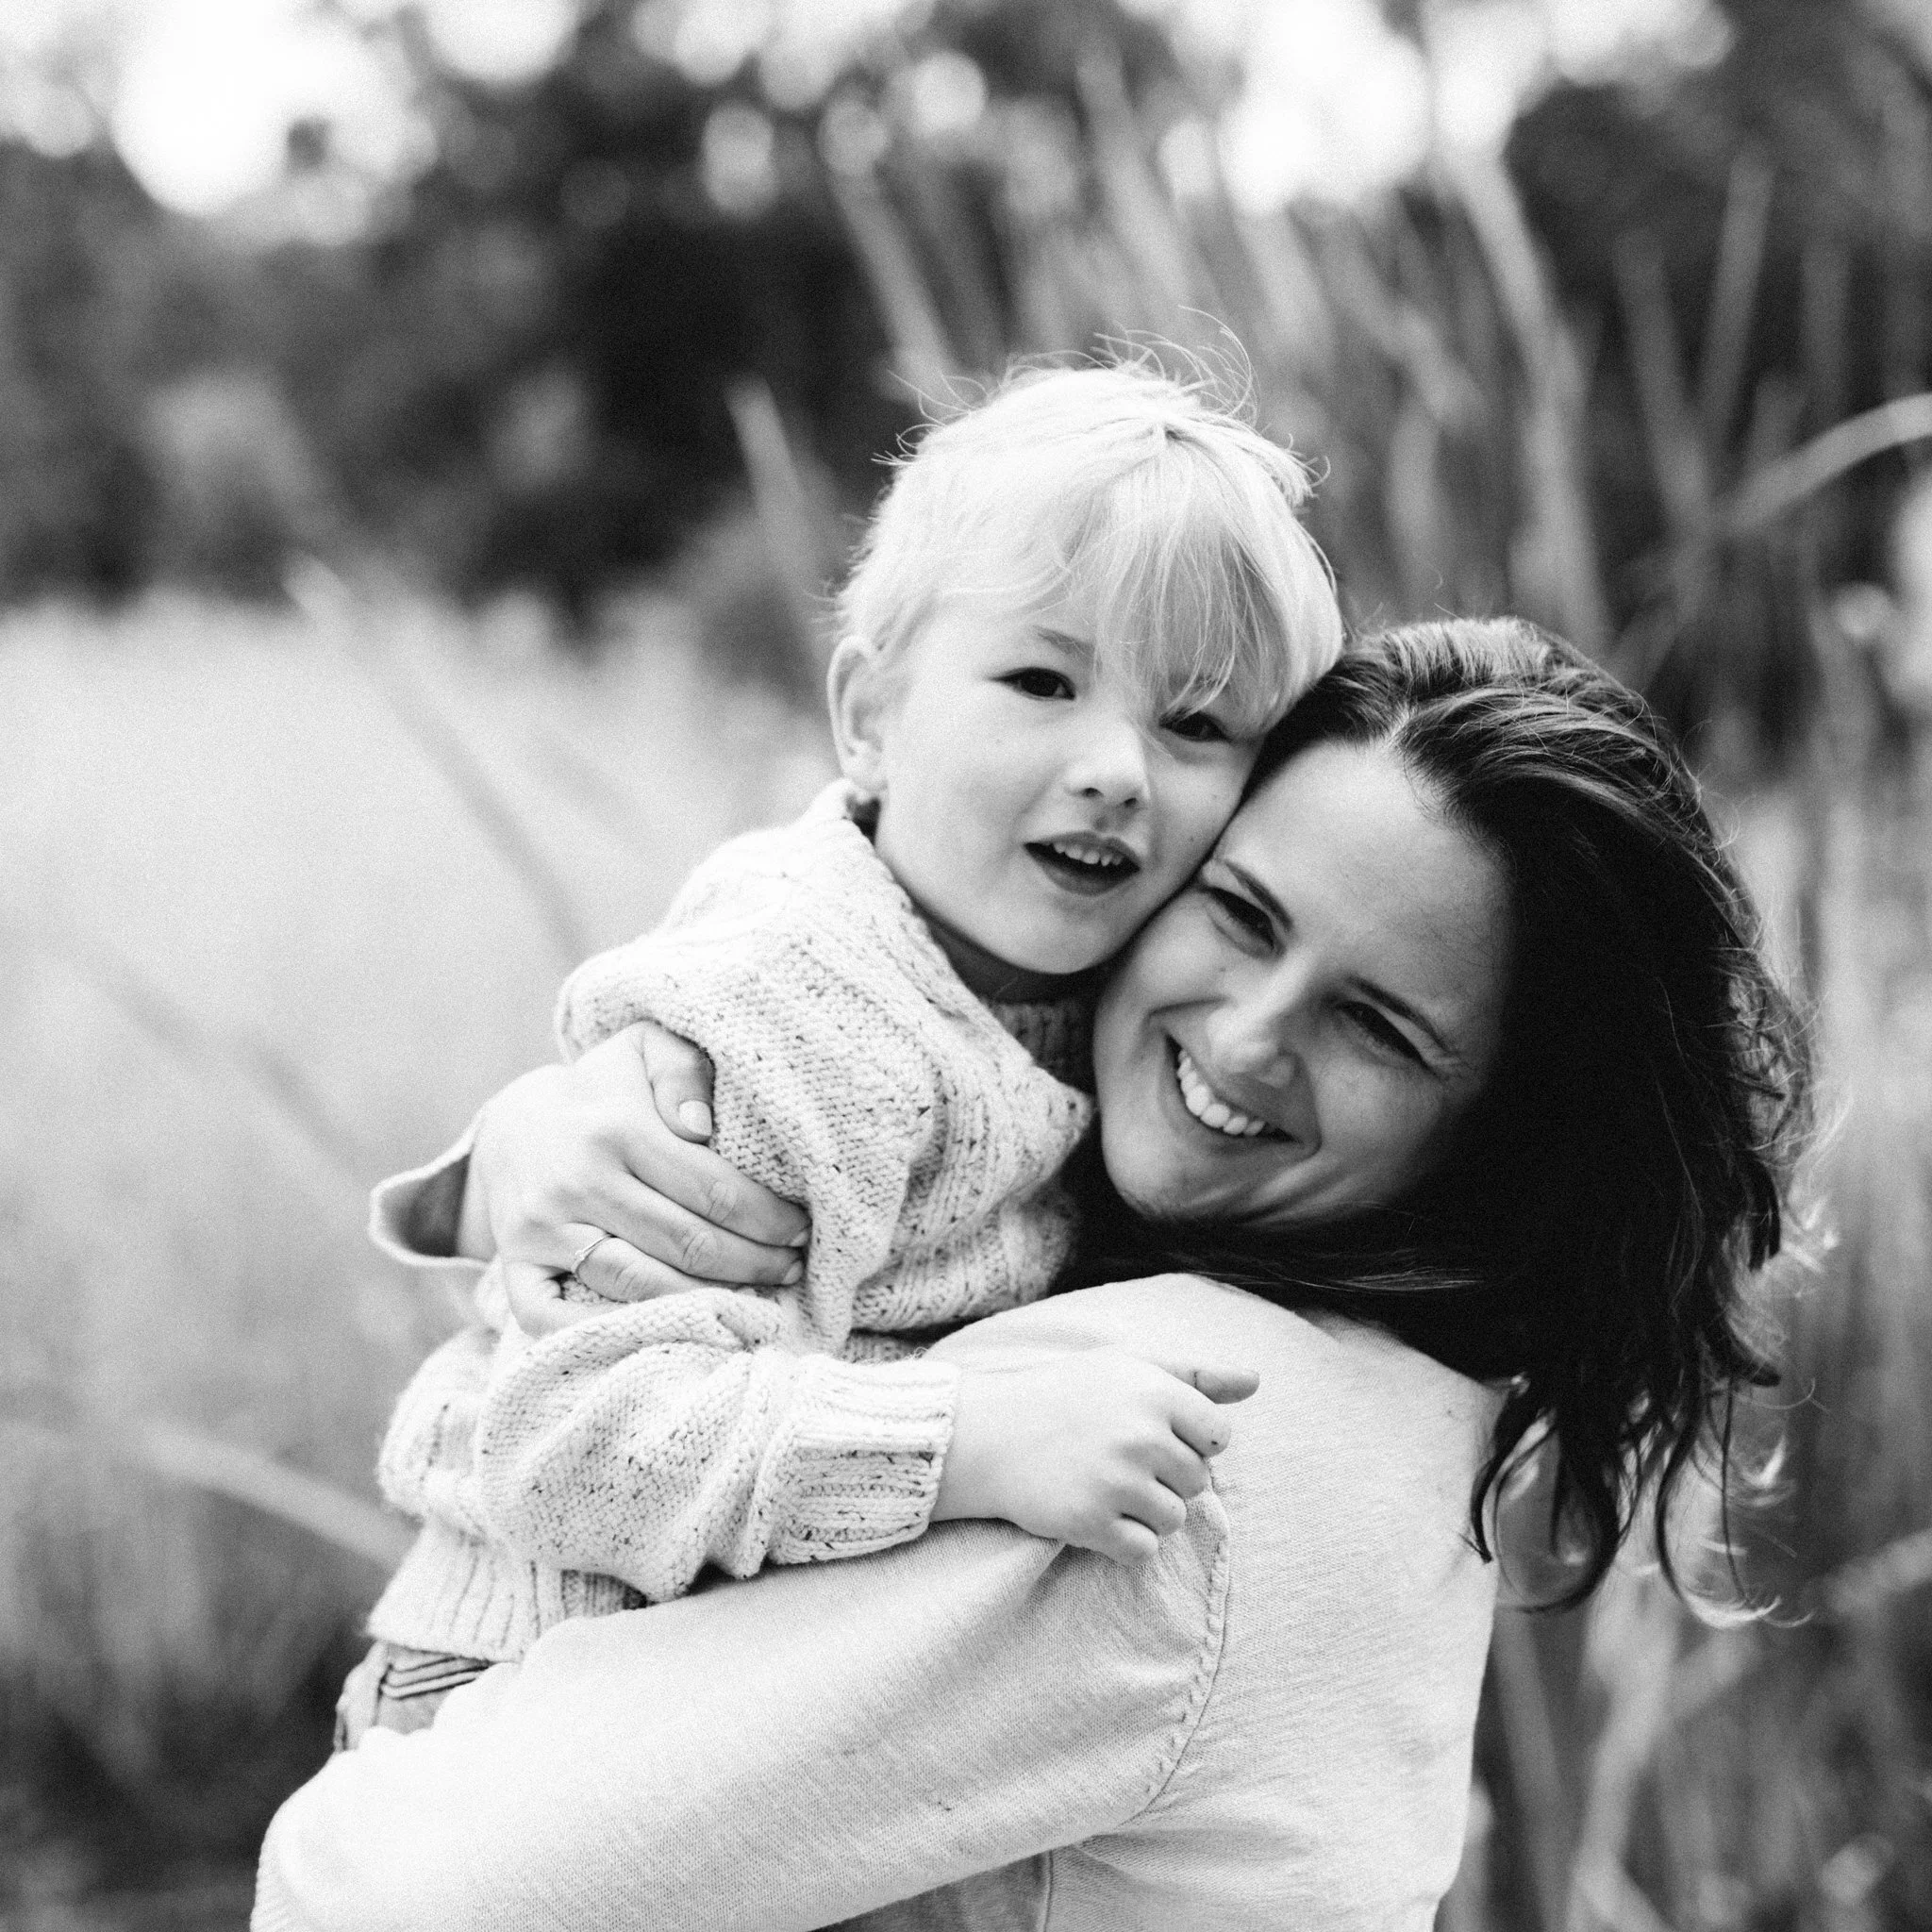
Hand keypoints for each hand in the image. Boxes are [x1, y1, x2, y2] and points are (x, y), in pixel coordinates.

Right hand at [465, 1022, 810, 1335]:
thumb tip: (702, 1127)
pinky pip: (561, 1320)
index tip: (802, 1231)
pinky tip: (673, 1330)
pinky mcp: (517, 1268)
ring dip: (706, 1301)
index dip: (768, 1218)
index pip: (712, 1189)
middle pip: (686, 1243)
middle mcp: (577, 1182)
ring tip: (752, 1300)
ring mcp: (541, 1231)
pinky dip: (617, 1332)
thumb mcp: (643, 1052)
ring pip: (637, 1284)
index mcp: (616, 1129)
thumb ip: (682, 1073)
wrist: (512, 1125)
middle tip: (791, 1270)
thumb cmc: (603, 1091)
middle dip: (753, 1263)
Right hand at [931, 1349, 1258, 1563]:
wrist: (987, 1433)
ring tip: (1103, 1484)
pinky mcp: (1090, 1523)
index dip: (1191, 1441)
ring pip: (1173, 1519)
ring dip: (1145, 1511)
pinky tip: (1093, 1512)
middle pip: (1197, 1482)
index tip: (1153, 1435)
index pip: (1218, 1438)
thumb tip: (1257, 1379)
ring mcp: (1115, 1482)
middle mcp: (1140, 1436)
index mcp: (1155, 1392)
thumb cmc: (1066, 1394)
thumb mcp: (1128, 1367)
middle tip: (1117, 1459)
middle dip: (1166, 1477)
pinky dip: (1122, 1541)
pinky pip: (1142, 1551)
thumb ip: (1196, 1375)